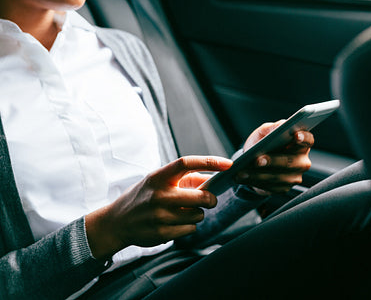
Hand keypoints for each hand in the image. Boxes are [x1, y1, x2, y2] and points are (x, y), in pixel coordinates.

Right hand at [85, 156, 232, 259]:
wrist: (116, 222)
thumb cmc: (144, 197)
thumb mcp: (159, 181)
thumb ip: (187, 179)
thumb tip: (214, 179)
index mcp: (158, 177)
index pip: (186, 163)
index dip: (210, 162)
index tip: (228, 164)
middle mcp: (159, 195)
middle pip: (201, 197)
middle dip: (211, 199)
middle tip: (209, 200)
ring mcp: (159, 215)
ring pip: (198, 215)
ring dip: (196, 214)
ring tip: (182, 212)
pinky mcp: (161, 233)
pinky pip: (190, 229)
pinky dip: (188, 226)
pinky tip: (175, 223)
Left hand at [237, 121, 313, 194]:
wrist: (252, 162)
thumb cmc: (262, 143)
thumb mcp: (264, 132)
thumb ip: (273, 127)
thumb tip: (282, 124)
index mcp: (301, 144)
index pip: (308, 140)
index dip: (304, 138)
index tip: (296, 135)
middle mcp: (302, 161)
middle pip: (291, 161)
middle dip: (273, 160)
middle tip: (258, 160)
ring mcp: (294, 177)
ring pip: (278, 177)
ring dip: (259, 174)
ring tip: (243, 171)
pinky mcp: (284, 188)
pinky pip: (270, 187)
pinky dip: (255, 182)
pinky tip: (243, 178)